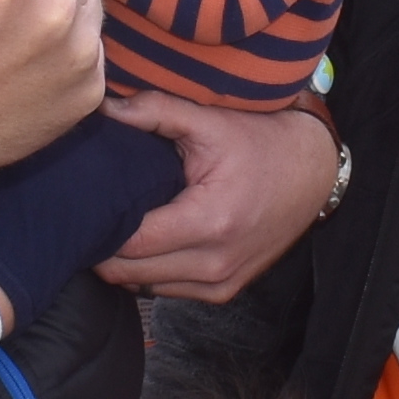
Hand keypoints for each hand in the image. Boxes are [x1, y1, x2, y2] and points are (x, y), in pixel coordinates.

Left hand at [95, 94, 337, 298]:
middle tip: (92, 213)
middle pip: (128, 272)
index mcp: (210, 222)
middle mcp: (215, 263)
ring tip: (119, 224)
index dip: (100, 225)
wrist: (313, 172)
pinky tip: (147, 240)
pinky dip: (150, 270)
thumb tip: (103, 107)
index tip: (85, 202)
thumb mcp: (210, 122)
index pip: (130, 242)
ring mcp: (221, 283)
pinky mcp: (223, 291)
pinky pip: (167, 290)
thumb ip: (154, 111)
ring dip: (125, 261)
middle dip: (104, 245)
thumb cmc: (262, 144)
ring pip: (142, 286)